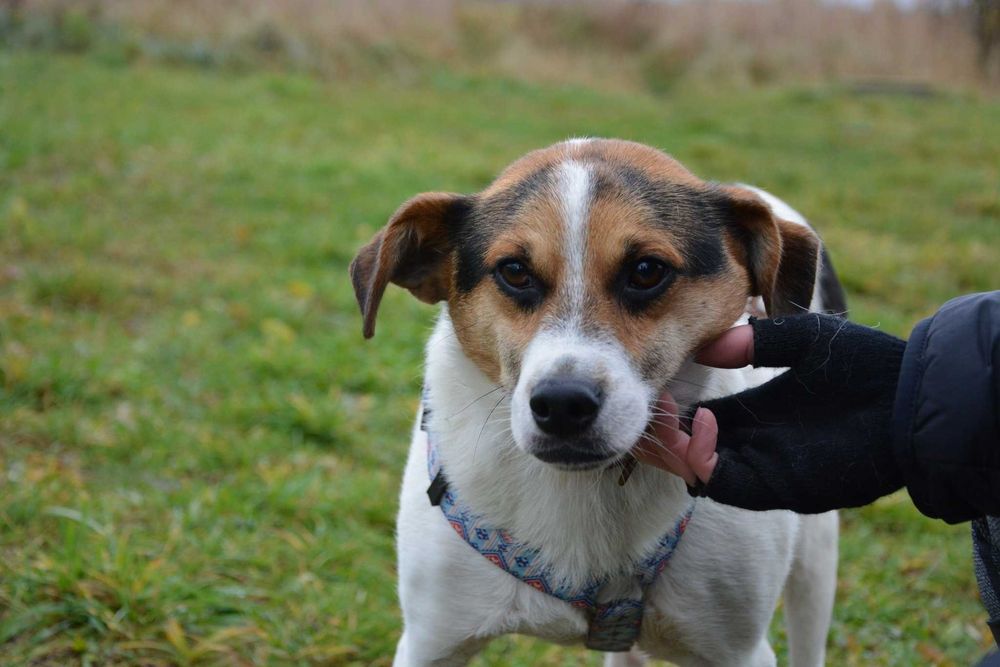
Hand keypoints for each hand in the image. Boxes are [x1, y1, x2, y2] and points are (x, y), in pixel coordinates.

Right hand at [638, 314, 906, 513]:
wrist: (910, 399)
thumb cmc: (866, 365)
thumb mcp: (804, 338)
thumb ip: (759, 341)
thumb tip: (709, 347)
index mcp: (755, 412)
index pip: (697, 418)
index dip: (669, 408)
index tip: (647, 386)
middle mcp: (753, 443)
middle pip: (687, 448)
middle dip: (659, 432)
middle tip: (637, 408)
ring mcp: (761, 467)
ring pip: (696, 470)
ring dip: (672, 447)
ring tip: (663, 418)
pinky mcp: (775, 485)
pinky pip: (724, 484)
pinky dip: (703, 461)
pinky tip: (703, 427)